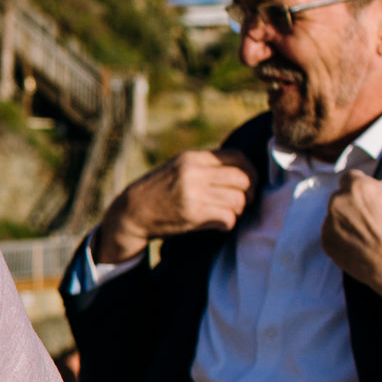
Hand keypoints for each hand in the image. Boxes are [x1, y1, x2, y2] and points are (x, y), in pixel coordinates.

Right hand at [94, 149, 259, 263]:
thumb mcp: (177, 168)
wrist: (131, 212)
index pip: (238, 157)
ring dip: (238, 210)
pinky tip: (219, 224)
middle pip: (243, 179)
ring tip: (228, 214)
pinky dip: (228, 223)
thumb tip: (240, 169)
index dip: (250, 171)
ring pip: (238, 200)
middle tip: (244, 201)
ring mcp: (193, 194)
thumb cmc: (158, 191)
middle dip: (250, 192)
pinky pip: (227, 218)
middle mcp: (193, 173)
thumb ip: (204, 166)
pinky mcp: (192, 215)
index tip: (248, 183)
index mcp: (191, 158)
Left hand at [322, 171, 381, 311]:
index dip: (361, 185)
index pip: (351, 177)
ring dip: (346, 220)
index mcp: (358, 188)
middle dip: (353, 203)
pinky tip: (359, 245)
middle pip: (341, 196)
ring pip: (335, 216)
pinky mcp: (327, 243)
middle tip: (370, 216)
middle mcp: (338, 203)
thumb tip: (378, 190)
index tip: (368, 193)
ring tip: (367, 234)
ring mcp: (329, 224)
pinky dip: (341, 236)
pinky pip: (331, 233)